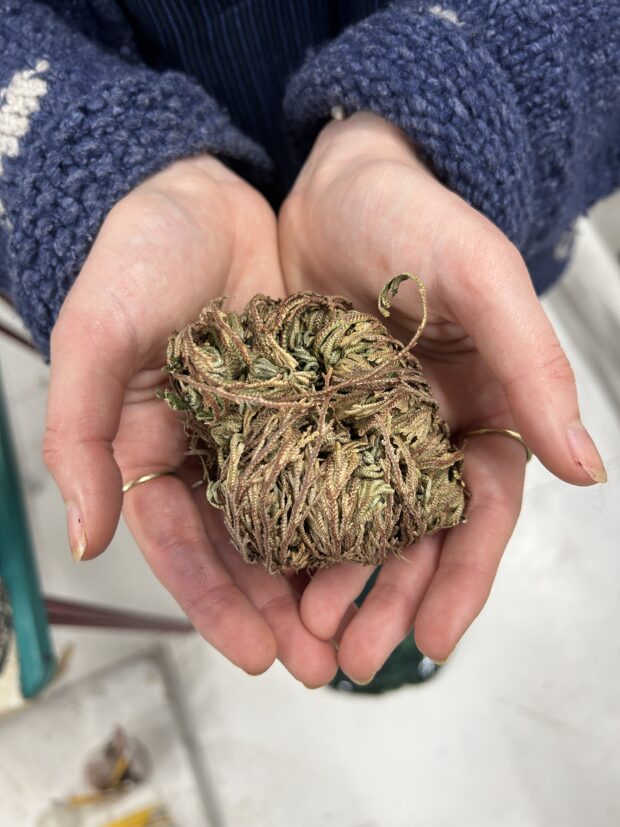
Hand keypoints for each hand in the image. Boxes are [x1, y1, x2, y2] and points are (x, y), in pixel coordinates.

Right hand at [43, 155, 337, 685]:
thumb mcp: (96, 333)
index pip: (181, 542)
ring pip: (298, 516)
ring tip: (364, 631)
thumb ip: (79, 432)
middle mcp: (214, 448)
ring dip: (327, 576)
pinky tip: (391, 546)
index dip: (213, 600)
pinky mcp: (319, 396)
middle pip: (245, 546)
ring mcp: (268, 426)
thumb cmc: (139, 254)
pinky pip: (342, 459)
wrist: (208, 190)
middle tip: (321, 666)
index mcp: (155, 448)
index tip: (255, 653)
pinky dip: (360, 505)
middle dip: (279, 609)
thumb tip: (85, 538)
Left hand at [278, 112, 605, 681]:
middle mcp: (421, 430)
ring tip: (307, 636)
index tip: (433, 638)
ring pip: (353, 525)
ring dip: (335, 585)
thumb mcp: (481, 277)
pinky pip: (296, 485)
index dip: (463, 577)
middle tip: (351, 658)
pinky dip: (288, 533)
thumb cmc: (416, 216)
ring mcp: (359, 427)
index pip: (481, 512)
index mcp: (477, 410)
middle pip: (413, 536)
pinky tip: (268, 573)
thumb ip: (532, 364)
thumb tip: (589, 466)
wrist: (333, 180)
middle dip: (389, 600)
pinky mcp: (302, 416)